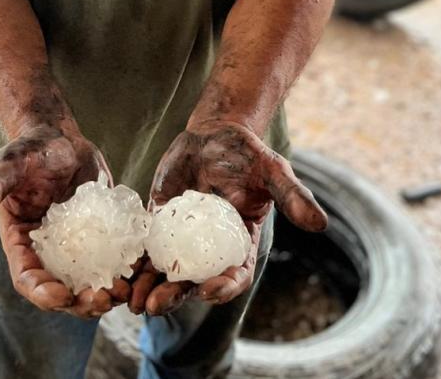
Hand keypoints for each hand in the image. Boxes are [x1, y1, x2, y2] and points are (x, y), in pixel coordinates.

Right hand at [0, 124, 129, 317]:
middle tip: (102, 300)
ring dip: (106, 294)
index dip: (41, 293)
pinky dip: (126, 272)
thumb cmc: (30, 150)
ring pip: (90, 282)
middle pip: (62, 290)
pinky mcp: (101, 238)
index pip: (27, 279)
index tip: (60, 298)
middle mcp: (48, 253)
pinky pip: (114, 261)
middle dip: (80, 303)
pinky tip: (141, 272)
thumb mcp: (10, 165)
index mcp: (21, 244)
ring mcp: (76, 248)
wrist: (61, 139)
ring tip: (124, 292)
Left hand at [129, 120, 326, 314]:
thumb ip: (292, 198)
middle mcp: (210, 250)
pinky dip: (133, 265)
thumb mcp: (273, 171)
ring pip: (165, 273)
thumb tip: (321, 225)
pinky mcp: (158, 227)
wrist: (213, 135)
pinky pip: (144, 251)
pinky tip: (118, 275)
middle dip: (175, 297)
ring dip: (149, 290)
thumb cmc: (248, 154)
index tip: (208, 290)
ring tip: (133, 302)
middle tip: (155, 306)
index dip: (223, 287)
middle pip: (194, 283)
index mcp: (239, 244)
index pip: (235, 275)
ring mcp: (181, 241)